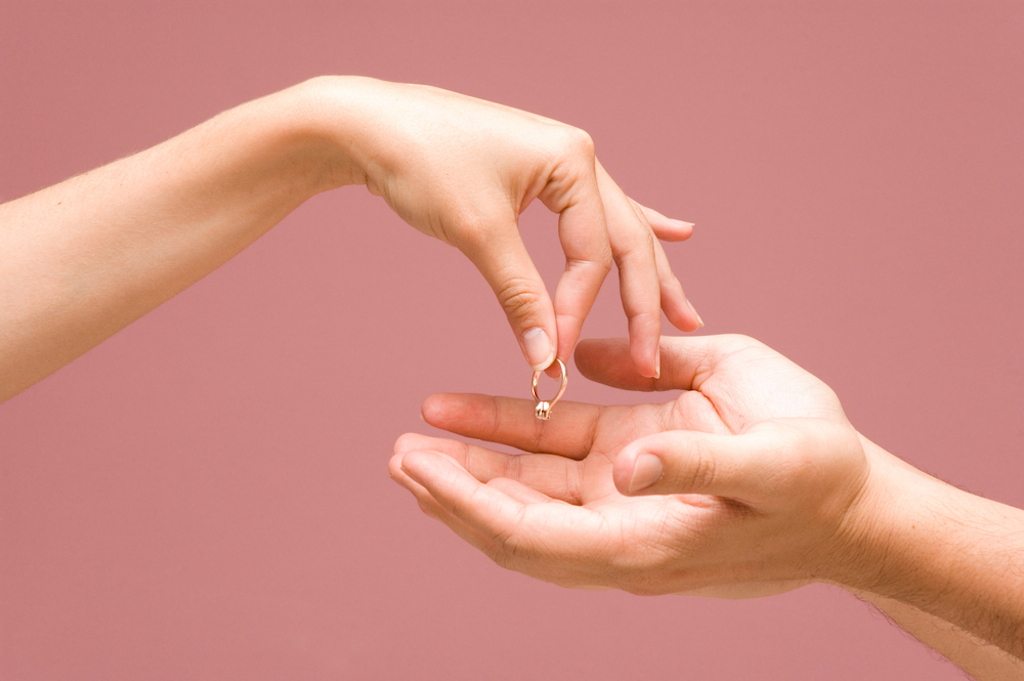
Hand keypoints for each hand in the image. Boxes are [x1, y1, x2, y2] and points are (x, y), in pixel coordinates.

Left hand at [324, 77, 701, 376]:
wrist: (368, 124)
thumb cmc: (421, 161)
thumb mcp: (478, 233)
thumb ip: (520, 296)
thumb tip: (548, 358)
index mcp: (572, 161)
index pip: (593, 253)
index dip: (579, 310)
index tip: (559, 356)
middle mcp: (579, 158)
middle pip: (626, 240)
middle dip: (645, 300)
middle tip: (655, 355)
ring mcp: (563, 163)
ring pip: (619, 228)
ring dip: (649, 271)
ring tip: (686, 310)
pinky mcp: (542, 174)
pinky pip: (597, 211)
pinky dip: (635, 226)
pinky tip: (676, 231)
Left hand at [389, 335, 873, 597]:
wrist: (856, 503)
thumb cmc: (822, 486)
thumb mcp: (767, 467)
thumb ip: (692, 464)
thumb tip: (623, 467)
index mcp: (640, 540)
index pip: (530, 535)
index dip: (468, 506)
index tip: (419, 472)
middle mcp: (618, 524)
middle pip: (512, 516)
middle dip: (451, 488)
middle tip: (397, 455)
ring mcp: (623, 489)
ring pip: (530, 482)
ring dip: (473, 459)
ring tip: (417, 434)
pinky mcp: (636, 453)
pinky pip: (563, 445)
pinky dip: (518, 432)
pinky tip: (480, 411)